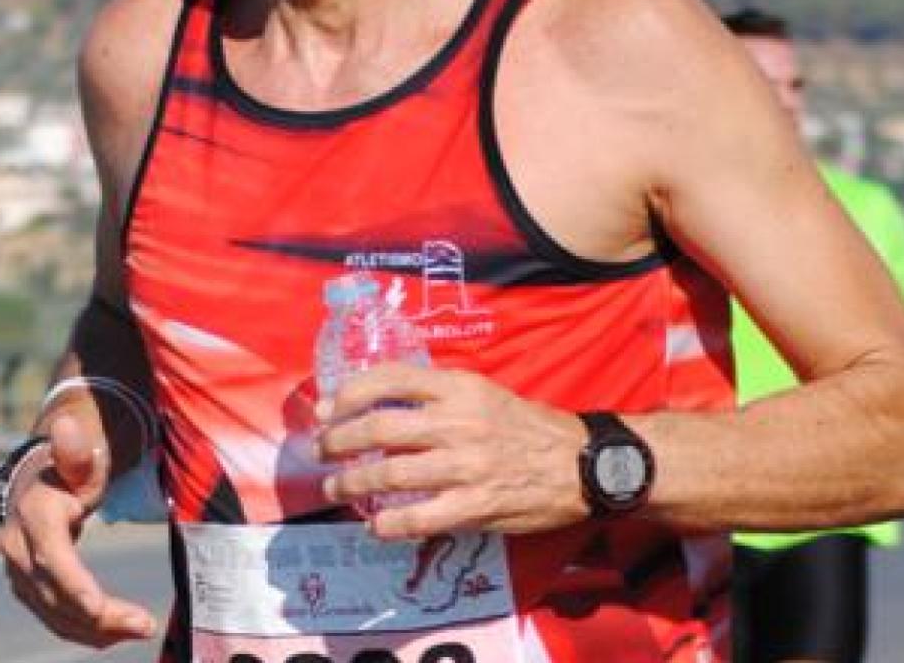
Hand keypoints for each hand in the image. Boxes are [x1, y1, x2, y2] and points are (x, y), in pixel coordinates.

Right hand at [0, 413, 157, 645]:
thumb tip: (66, 424)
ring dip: (97, 630)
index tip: (99, 607)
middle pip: (57, 594)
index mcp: (34, 515)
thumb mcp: (77, 455)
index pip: (51, 557)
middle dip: (100, 616)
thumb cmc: (68, 468)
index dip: (73, 584)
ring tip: (141, 628)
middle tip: (145, 624)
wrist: (38, 482)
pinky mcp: (29, 590)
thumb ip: (75, 448)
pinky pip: (56, 619)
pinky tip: (117, 634)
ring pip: (56, 614)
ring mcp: (20, 574)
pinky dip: (86, 631)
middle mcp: (19, 549)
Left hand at [316, 363, 591, 539]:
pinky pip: (419, 517)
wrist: (582, 464)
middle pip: (378, 427)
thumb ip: (437, 396)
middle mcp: (459, 422)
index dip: (348, 394)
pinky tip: (375, 525)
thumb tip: (378, 403)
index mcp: (459, 387)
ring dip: (352, 483)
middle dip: (338, 441)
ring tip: (336, 488)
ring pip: (390, 473)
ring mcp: (467, 465)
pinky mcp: (477, 504)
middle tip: (322, 451)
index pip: (389, 378)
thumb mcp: (483, 392)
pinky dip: (389, 523)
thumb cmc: (526, 426)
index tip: (325, 409)